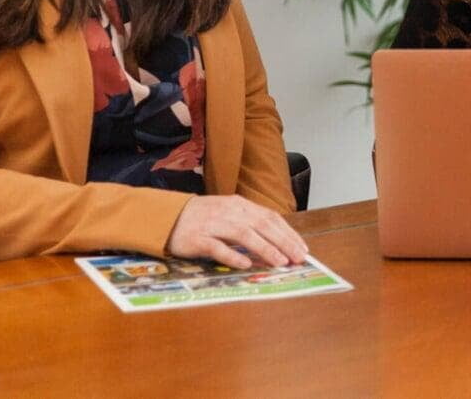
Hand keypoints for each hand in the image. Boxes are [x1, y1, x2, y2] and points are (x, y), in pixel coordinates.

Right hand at [165, 195, 308, 269]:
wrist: (168, 216)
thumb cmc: (203, 218)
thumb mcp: (229, 214)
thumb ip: (250, 225)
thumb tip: (276, 242)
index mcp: (239, 205)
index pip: (270, 217)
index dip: (288, 233)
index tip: (302, 248)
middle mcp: (229, 212)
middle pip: (262, 225)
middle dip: (283, 242)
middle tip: (298, 258)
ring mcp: (213, 224)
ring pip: (244, 235)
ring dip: (264, 248)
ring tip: (279, 262)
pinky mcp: (198, 238)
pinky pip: (218, 248)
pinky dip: (232, 256)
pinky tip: (245, 265)